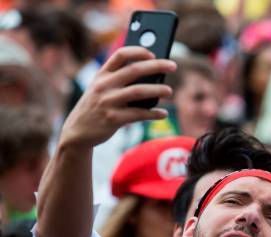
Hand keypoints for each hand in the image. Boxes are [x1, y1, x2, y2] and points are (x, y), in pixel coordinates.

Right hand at [60, 46, 175, 149]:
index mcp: (101, 74)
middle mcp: (104, 85)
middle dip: (156, 66)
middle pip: (134, 70)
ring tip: (169, 91)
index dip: (138, 51)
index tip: (153, 53)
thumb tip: (152, 77)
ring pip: (139, 91)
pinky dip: (153, 114)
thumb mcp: (101, 89)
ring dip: (158, 90)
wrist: (78, 131)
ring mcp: (107, 102)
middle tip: (173, 66)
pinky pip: (138, 114)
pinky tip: (162, 113)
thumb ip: (119, 81)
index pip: (120, 55)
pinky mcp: (113, 119)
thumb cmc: (96, 107)